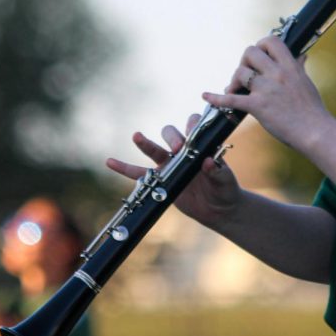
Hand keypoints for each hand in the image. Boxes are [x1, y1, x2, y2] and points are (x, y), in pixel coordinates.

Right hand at [105, 114, 242, 229]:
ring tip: (137, 136)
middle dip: (172, 137)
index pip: (194, 126)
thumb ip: (218, 171)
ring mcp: (169, 164)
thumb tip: (208, 162)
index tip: (193, 133)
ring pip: (154, 150)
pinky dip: (125, 169)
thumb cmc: (225, 190)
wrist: (218, 209)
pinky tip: (110, 162)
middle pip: (171, 133)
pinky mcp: (159, 180)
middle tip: (177, 147)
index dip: (193, 126)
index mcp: (200, 145)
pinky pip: (139, 174)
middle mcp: (182, 150)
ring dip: (145, 143)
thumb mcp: (226, 181)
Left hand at [202, 35, 329, 153]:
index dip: (260, 45)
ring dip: (234, 81)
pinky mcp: (257, 106)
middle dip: (243, 62)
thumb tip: (302, 56)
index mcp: (290, 66)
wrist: (315, 132)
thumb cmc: (313, 110)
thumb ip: (299, 68)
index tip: (258, 56)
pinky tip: (206, 96)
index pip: (270, 41)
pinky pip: (231, 99)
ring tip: (234, 89)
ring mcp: (266, 89)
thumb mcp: (307, 83)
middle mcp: (277, 73)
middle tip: (245, 75)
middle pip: (250, 52)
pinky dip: (216, 98)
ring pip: (240, 72)